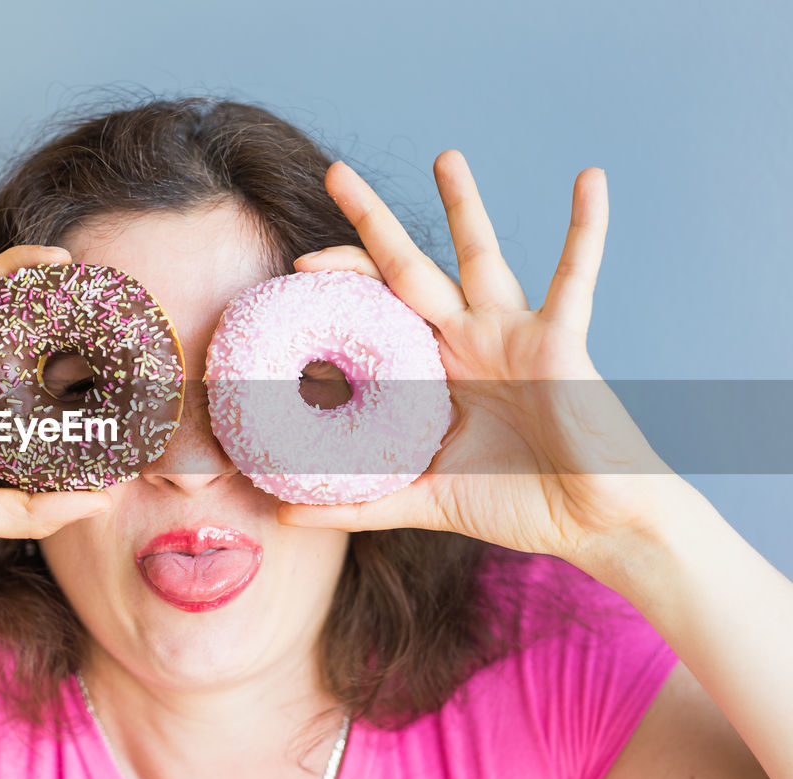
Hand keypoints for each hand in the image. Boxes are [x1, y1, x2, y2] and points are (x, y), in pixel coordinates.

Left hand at [277, 151, 676, 572]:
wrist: (594, 522)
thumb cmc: (517, 504)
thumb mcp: (423, 500)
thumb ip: (358, 504)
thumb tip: (284, 517)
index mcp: (433, 371)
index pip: (374, 312)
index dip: (339, 286)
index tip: (294, 266)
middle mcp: (467, 342)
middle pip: (408, 268)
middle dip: (372, 222)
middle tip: (335, 171)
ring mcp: (513, 336)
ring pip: (482, 257)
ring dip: (465, 206)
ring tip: (444, 156)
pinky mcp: (560, 342)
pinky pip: (575, 276)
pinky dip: (585, 229)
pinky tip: (590, 180)